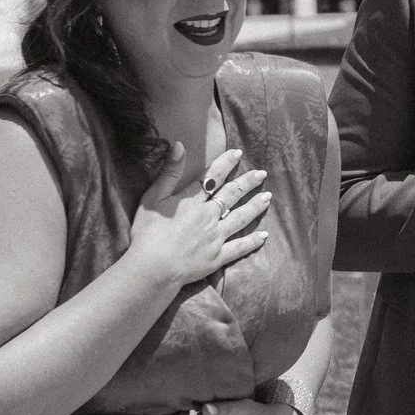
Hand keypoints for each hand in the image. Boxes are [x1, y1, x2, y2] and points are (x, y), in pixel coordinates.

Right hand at [127, 144, 272, 289]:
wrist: (153, 268)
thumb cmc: (146, 234)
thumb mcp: (152, 198)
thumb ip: (169, 173)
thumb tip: (181, 145)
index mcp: (192, 202)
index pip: (213, 177)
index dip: (226, 163)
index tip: (238, 153)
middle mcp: (208, 216)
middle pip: (232, 195)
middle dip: (248, 182)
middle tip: (262, 174)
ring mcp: (216, 237)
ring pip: (241, 217)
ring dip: (255, 206)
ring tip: (268, 197)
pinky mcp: (218, 257)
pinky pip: (240, 247)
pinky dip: (253, 241)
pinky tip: (264, 235)